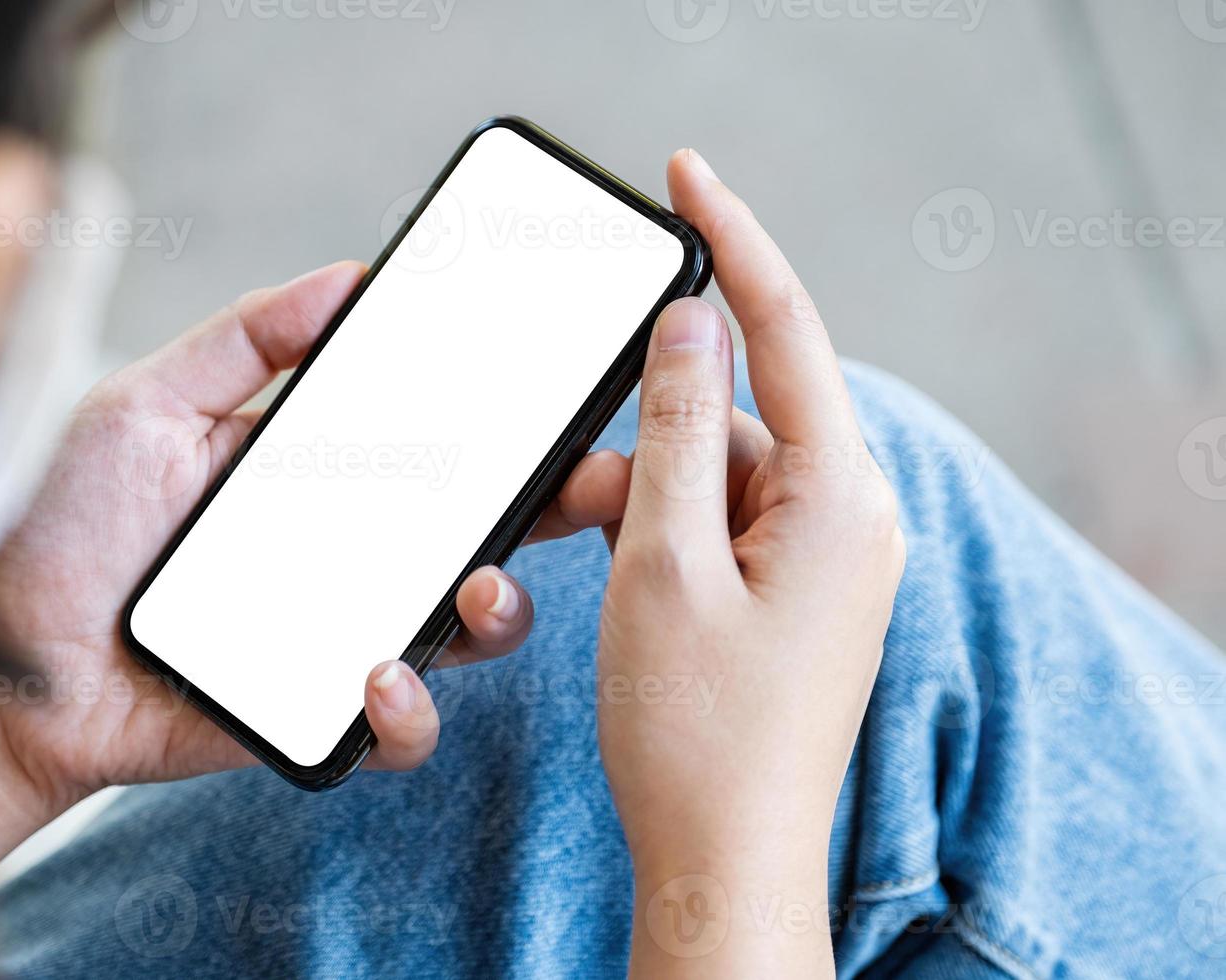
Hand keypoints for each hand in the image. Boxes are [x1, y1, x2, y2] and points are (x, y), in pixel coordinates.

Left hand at [0, 262, 623, 872]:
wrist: (4, 668)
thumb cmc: (67, 531)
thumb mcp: (147, 405)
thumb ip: (246, 340)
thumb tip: (350, 276)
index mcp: (331, 476)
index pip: (447, 444)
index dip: (520, 425)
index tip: (577, 393)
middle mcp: (358, 553)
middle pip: (490, 529)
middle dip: (567, 507)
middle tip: (606, 482)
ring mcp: (350, 634)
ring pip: (473, 629)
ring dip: (507, 609)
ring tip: (482, 589)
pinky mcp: (323, 715)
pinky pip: (401, 727)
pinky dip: (408, 711)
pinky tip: (376, 677)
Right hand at [583, 153, 904, 975]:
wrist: (720, 860)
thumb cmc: (693, 732)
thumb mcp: (664, 560)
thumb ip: (676, 428)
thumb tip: (693, 322)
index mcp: (841, 499)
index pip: (788, 330)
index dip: (732, 241)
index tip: (686, 174)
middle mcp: (847, 517)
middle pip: (736, 413)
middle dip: (641, 431)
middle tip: (565, 483)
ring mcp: (822, 558)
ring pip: (714, 472)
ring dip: (638, 495)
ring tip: (583, 557)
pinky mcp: (792, 591)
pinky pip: (718, 521)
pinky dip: (658, 530)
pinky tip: (617, 575)